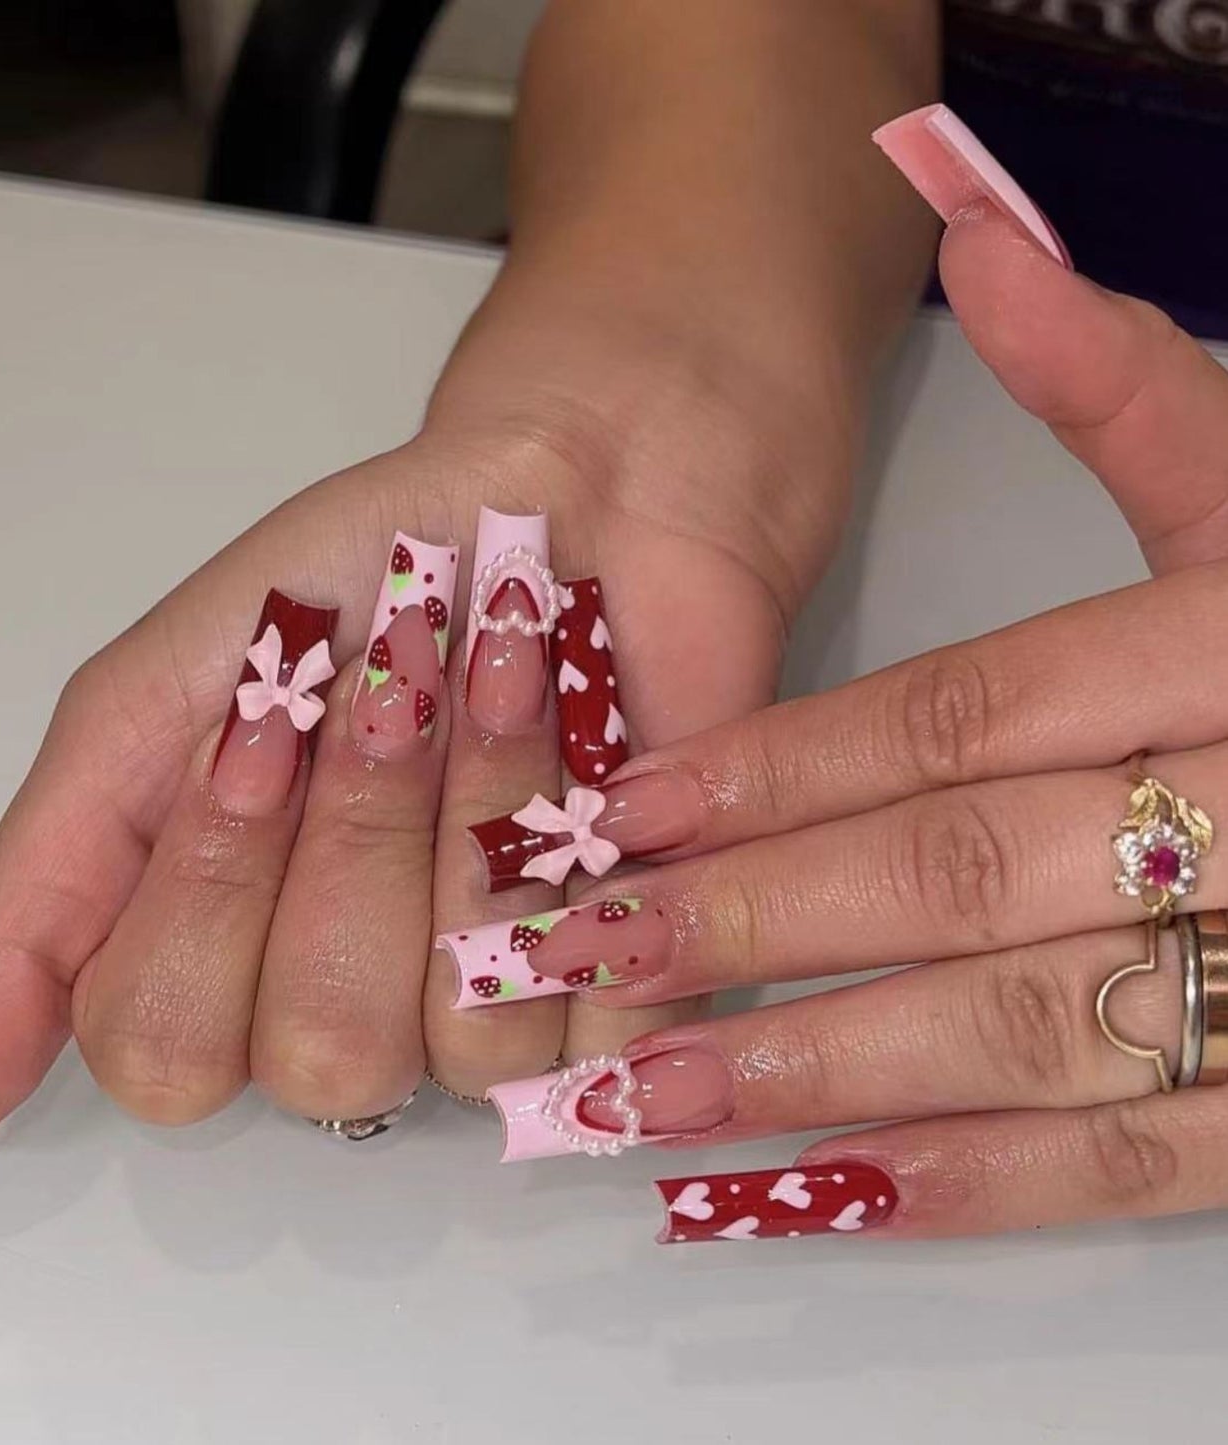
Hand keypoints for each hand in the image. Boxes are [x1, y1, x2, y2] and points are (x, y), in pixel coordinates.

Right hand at [0, 294, 860, 1242]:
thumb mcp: (155, 702)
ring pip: (454, 1040)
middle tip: (389, 698)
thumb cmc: (352, 587)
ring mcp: (481, 1007)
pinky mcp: (611, 987)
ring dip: (468, 826)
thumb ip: (42, 892)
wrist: (552, 509)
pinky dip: (570, 847)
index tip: (258, 725)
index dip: (209, 890)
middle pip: (315, 1059)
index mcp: (218, 952)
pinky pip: (583, 1012)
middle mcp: (341, 1002)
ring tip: (499, 687)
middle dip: (350, 848)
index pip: (162, 1050)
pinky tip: (586, 753)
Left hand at [466, 120, 1227, 1241]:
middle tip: (582, 948)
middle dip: (752, 922)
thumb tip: (972, 232)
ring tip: (651, 1091)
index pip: (958, 720)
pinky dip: (976, 1181)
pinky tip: (824, 1184)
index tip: (623, 812)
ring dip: (818, 1067)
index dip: (779, 769)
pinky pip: (1133, 1159)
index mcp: (1219, 654)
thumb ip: (1119, 381)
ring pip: (1020, 1032)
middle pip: (954, 875)